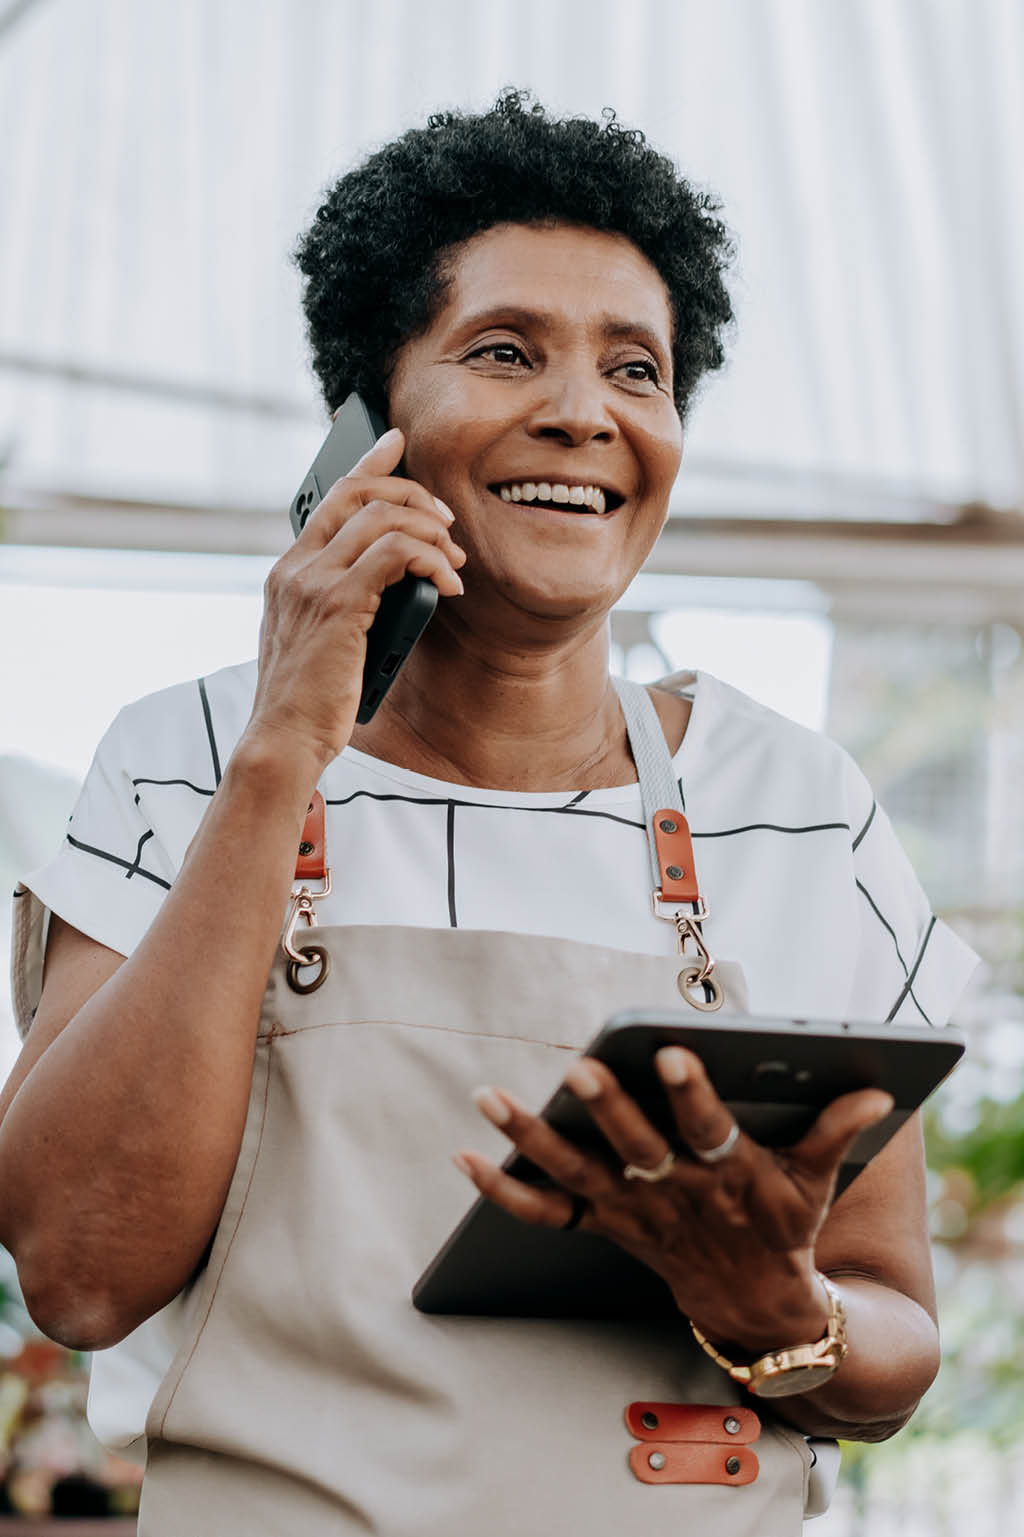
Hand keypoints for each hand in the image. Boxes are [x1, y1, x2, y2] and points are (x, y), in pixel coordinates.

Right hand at [248, 427, 466, 767]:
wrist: (284, 740)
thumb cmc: (308, 703)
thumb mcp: (321, 642)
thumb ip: (341, 605)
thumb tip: (393, 583)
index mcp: (288, 572)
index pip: (329, 496)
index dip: (367, 463)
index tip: (397, 442)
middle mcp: (295, 568)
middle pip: (359, 494)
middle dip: (413, 495)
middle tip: (448, 524)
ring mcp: (312, 583)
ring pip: (382, 518)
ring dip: (431, 532)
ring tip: (454, 563)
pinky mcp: (337, 604)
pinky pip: (395, 555)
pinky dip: (431, 560)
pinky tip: (448, 583)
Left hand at [456, 1047, 892, 1353]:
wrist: (757, 1308)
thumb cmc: (784, 1226)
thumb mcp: (815, 1181)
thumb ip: (835, 1131)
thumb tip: (876, 1091)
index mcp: (727, 1175)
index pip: (709, 1131)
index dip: (694, 1096)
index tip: (676, 1055)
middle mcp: (673, 1193)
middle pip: (636, 1149)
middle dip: (609, 1109)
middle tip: (579, 1066)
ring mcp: (632, 1212)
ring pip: (575, 1174)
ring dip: (530, 1138)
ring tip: (490, 1097)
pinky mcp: (604, 1226)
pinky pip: (545, 1214)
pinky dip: (503, 1191)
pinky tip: (464, 1156)